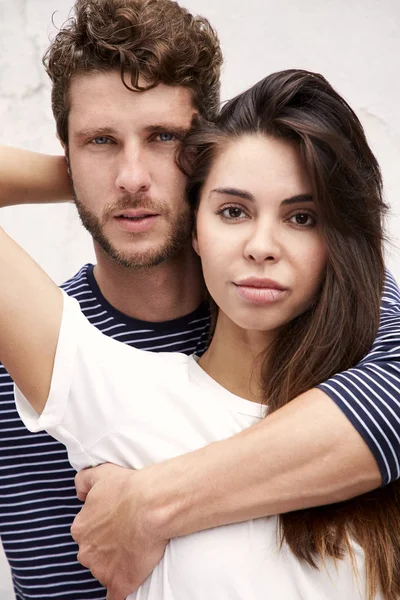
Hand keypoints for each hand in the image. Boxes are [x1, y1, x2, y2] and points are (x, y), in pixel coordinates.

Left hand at [71, 463, 167, 599]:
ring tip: (135, 551)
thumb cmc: (129, 488)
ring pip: (105, 571)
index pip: (87, 534)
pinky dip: (121, 590)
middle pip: (93, 554)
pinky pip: (115, 595)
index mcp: (81, 527)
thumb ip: (83, 480)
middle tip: (127, 536)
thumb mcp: (101, 473)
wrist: (151, 505)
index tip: (117, 524)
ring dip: (116, 565)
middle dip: (107, 548)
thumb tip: (79, 493)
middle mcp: (87, 550)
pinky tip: (129, 583)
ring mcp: (101, 570)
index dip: (102, 529)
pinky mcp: (119, 583)